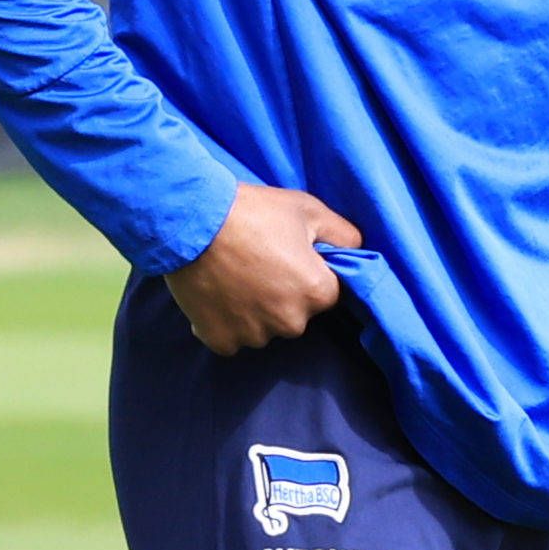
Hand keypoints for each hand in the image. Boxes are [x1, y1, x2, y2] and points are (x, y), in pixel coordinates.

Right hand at [163, 182, 361, 355]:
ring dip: (253, 312)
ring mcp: (253, 334)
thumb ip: (344, 235)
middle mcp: (290, 321)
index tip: (286, 257)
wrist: (188, 219)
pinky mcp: (220, 339)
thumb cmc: (251, 211)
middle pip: (294, 315)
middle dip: (281, 296)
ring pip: (262, 329)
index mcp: (317, 292)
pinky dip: (224, 324)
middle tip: (255, 265)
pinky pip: (230, 339)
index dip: (307, 275)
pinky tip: (216, 297)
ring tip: (232, 278)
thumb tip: (359, 251)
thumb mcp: (308, 210)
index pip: (325, 294)